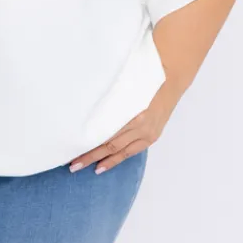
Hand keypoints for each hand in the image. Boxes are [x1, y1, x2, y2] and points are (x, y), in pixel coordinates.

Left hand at [68, 78, 183, 173]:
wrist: (171, 77)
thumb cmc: (143, 74)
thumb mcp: (123, 83)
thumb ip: (108, 99)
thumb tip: (84, 111)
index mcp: (130, 109)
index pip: (104, 130)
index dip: (88, 141)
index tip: (71, 147)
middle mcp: (139, 123)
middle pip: (109, 144)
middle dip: (90, 155)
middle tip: (72, 165)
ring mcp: (147, 132)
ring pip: (120, 151)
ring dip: (101, 160)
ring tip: (83, 167)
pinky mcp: (152, 136)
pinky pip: (131, 152)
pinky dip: (116, 159)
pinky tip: (103, 166)